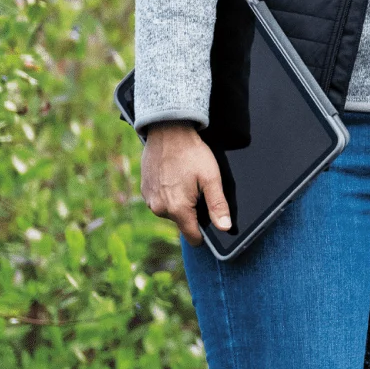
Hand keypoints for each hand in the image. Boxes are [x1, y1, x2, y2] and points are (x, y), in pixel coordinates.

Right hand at [140, 122, 231, 242]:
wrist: (168, 131)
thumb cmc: (192, 153)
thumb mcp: (211, 178)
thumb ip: (218, 205)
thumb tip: (224, 228)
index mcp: (178, 209)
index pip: (192, 236)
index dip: (204, 233)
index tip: (211, 222)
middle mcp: (160, 209)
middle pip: (182, 221)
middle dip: (193, 210)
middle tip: (199, 188)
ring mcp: (150, 200)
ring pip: (171, 210)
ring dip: (180, 201)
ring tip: (186, 179)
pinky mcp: (145, 190)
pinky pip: (160, 200)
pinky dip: (169, 192)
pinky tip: (175, 176)